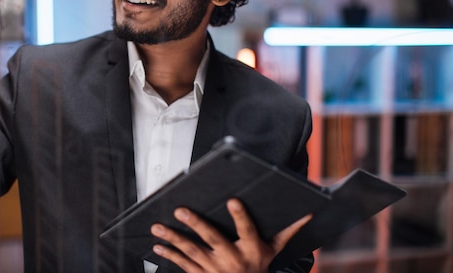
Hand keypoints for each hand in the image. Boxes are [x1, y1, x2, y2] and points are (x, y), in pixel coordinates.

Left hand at [150, 199, 311, 272]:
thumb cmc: (260, 266)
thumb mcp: (275, 250)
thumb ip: (288, 230)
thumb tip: (307, 213)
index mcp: (252, 249)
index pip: (247, 230)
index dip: (241, 216)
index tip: (232, 200)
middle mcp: (233, 260)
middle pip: (213, 239)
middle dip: (196, 224)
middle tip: (181, 210)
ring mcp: (215, 269)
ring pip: (192, 251)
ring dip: (174, 239)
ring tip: (159, 227)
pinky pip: (183, 265)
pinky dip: (169, 255)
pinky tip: (157, 245)